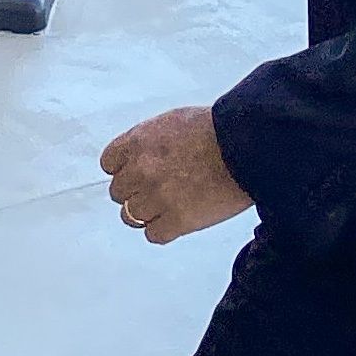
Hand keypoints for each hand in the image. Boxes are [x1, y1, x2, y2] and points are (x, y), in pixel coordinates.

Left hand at [99, 107, 250, 244]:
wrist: (246, 147)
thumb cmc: (219, 130)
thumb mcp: (174, 121)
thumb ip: (149, 140)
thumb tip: (140, 156)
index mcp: (138, 142)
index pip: (109, 163)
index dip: (124, 170)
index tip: (136, 173)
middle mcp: (141, 170)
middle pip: (118, 192)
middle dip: (136, 191)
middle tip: (158, 190)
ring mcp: (157, 197)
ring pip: (131, 216)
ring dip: (148, 213)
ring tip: (169, 206)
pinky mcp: (176, 221)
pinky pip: (153, 234)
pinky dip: (164, 230)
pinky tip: (179, 219)